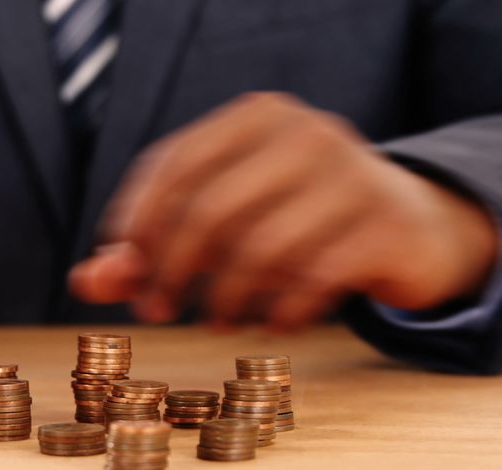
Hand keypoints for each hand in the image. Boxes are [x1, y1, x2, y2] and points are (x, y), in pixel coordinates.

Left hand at [69, 93, 498, 329]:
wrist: (413, 227)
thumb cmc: (299, 220)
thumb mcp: (228, 220)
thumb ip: (152, 247)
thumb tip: (88, 281)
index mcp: (257, 117)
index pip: (174, 163)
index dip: (137, 225)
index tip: (125, 273)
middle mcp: (305, 134)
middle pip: (210, 211)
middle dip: (172, 272)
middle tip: (158, 310)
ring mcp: (352, 176)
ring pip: (259, 251)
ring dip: (226, 299)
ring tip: (218, 318)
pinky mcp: (383, 227)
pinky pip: (311, 281)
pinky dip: (280, 312)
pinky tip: (273, 322)